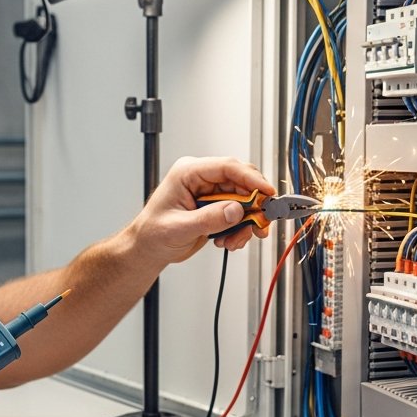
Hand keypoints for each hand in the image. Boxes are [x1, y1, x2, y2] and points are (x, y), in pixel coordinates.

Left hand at [127, 156, 276, 264]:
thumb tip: (236, 210)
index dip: (251, 178)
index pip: (227, 167)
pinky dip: (240, 229)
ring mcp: (209, 193)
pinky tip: (228, 241)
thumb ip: (209, 218)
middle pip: (240, 182)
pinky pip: (238, 213)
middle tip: (260, 223)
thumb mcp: (180, 228)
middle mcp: (201, 179)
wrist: (148, 249)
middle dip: (253, 204)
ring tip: (235, 240)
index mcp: (188, 172)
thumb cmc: (153, 234)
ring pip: (243, 200)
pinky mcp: (215, 207)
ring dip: (246, 222)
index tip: (267, 193)